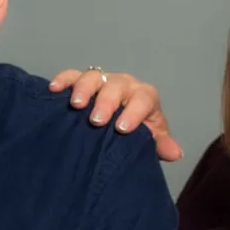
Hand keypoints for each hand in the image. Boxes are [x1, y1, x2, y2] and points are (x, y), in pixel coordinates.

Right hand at [49, 68, 183, 161]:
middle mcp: (123, 85)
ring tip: (76, 105)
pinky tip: (54, 90)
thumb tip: (175, 153)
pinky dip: (63, 80)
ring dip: (84, 89)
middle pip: (116, 86)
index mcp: (143, 97)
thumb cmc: (135, 131)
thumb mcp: (149, 139)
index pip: (143, 99)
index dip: (134, 112)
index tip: (123, 129)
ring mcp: (101, 81)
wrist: (117, 123)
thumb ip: (160, 144)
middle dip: (107, 102)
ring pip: (93, 77)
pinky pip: (71, 75)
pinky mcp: (80, 81)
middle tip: (97, 120)